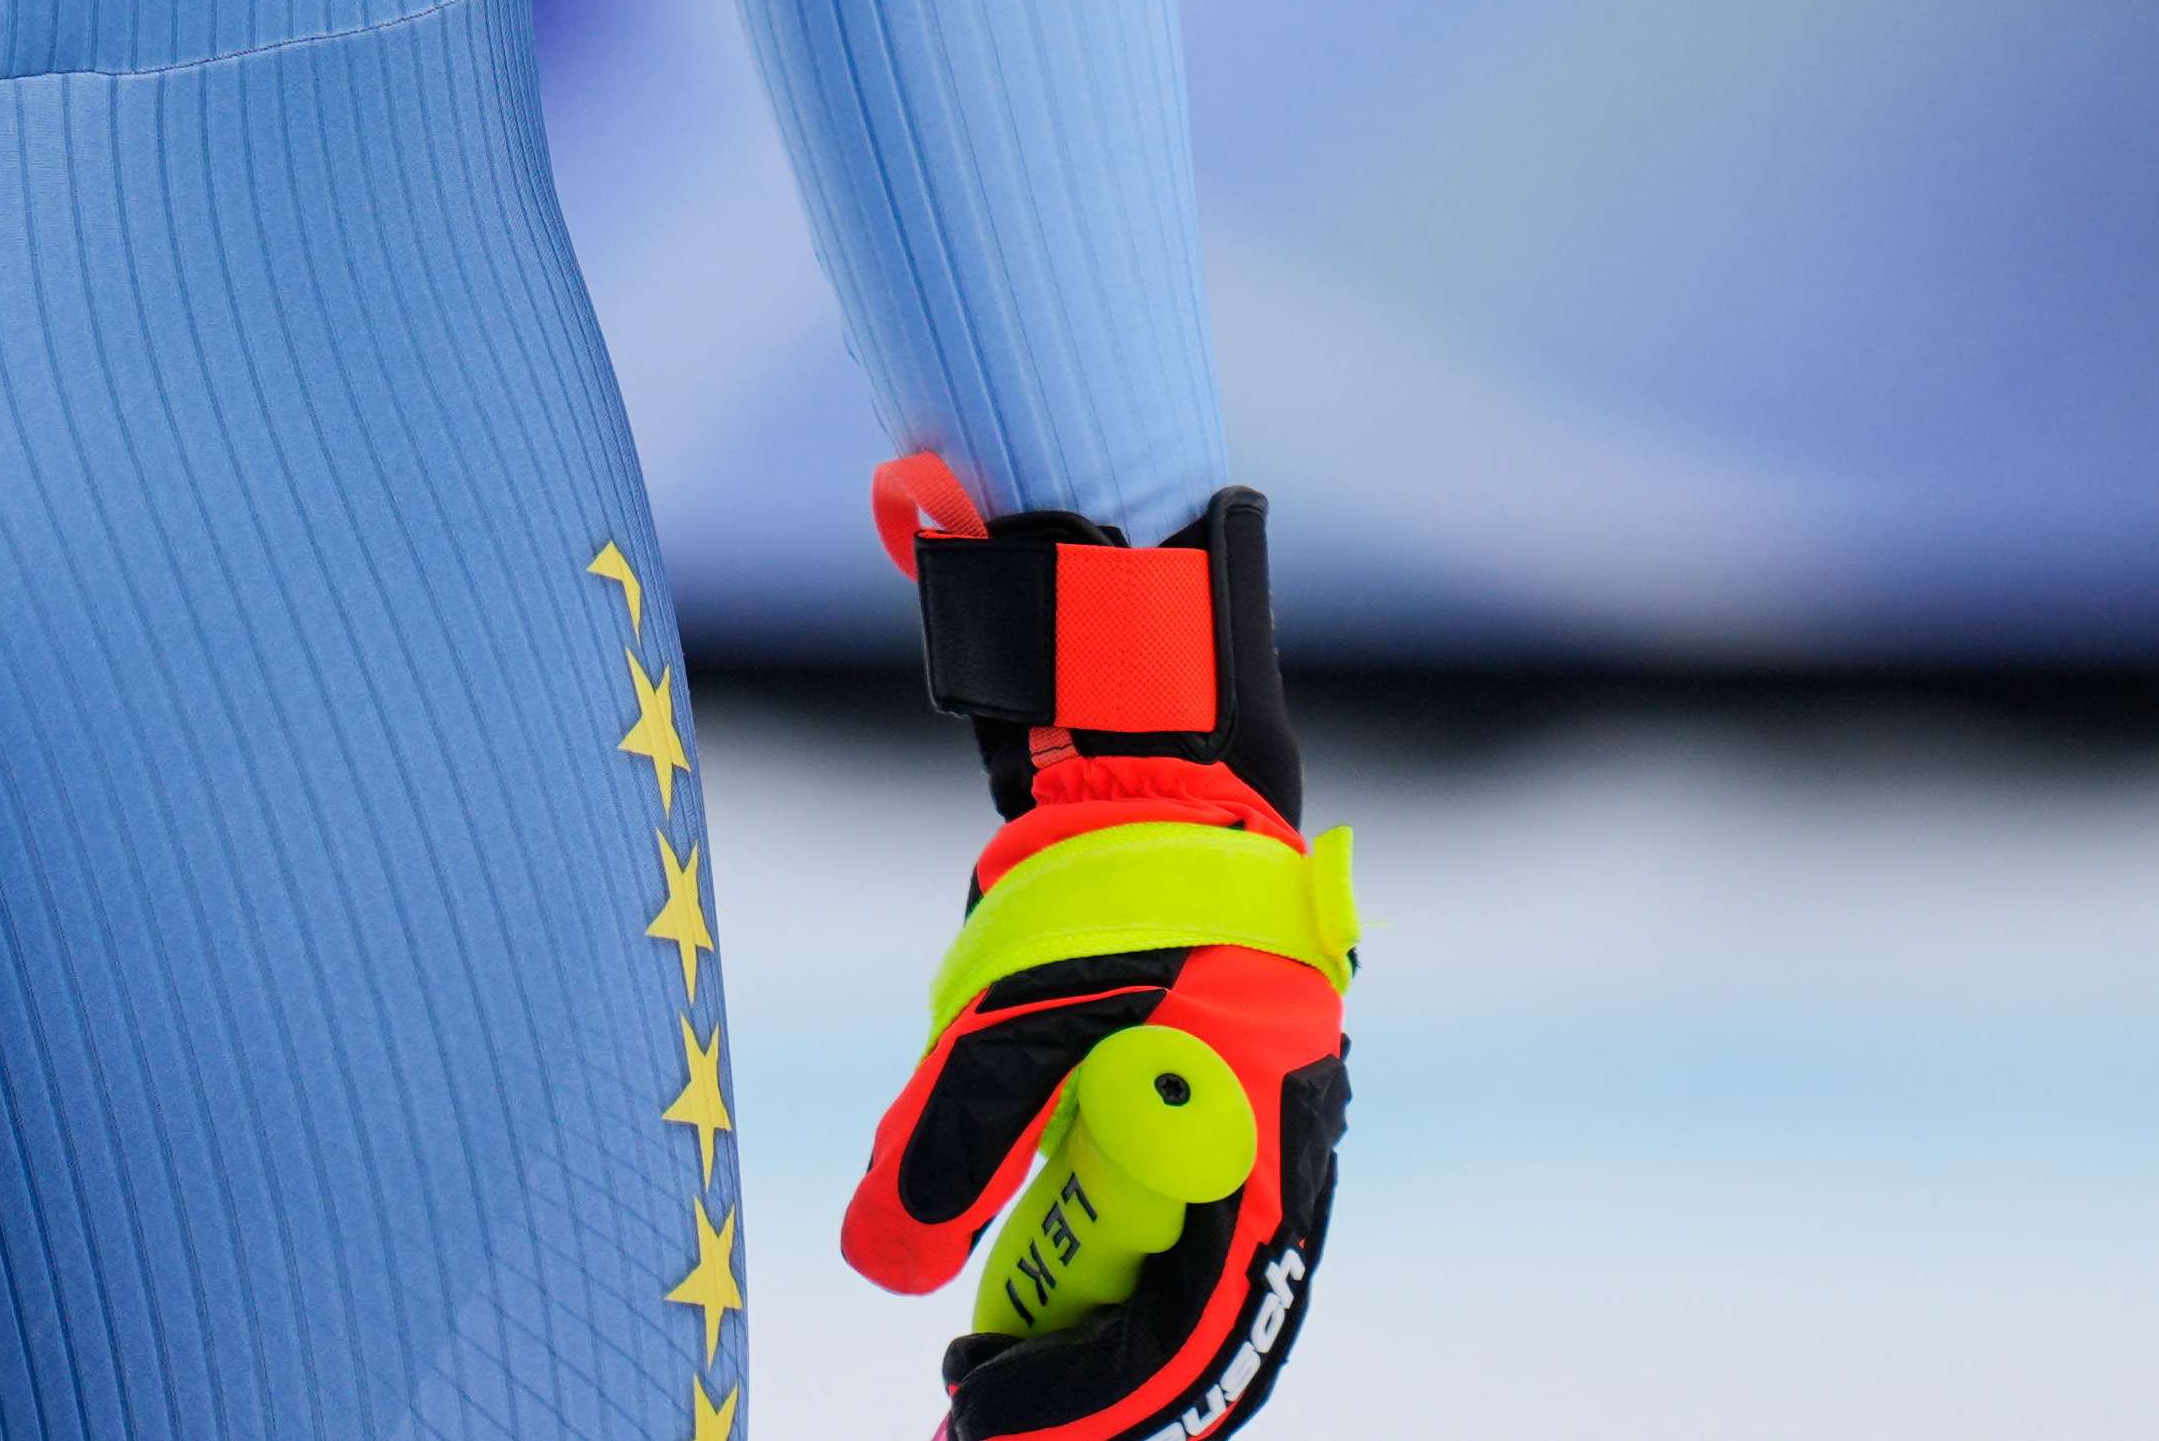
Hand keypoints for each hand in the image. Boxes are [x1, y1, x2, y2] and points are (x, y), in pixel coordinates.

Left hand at [840, 468, 1358, 1440]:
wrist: (1161, 780)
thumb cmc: (1098, 890)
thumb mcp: (1003, 1018)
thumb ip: (944, 1145)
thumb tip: (884, 1267)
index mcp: (1246, 1150)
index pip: (1174, 1331)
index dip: (1079, 1400)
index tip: (974, 1417)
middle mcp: (1273, 1167)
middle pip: (1194, 1341)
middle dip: (1092, 1403)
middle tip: (975, 1420)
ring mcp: (1258, 1148)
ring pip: (1191, 1303)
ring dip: (1096, 1354)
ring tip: (982, 1370)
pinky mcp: (1227, 1124)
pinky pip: (1181, 1249)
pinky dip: (1113, 1297)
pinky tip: (1031, 1310)